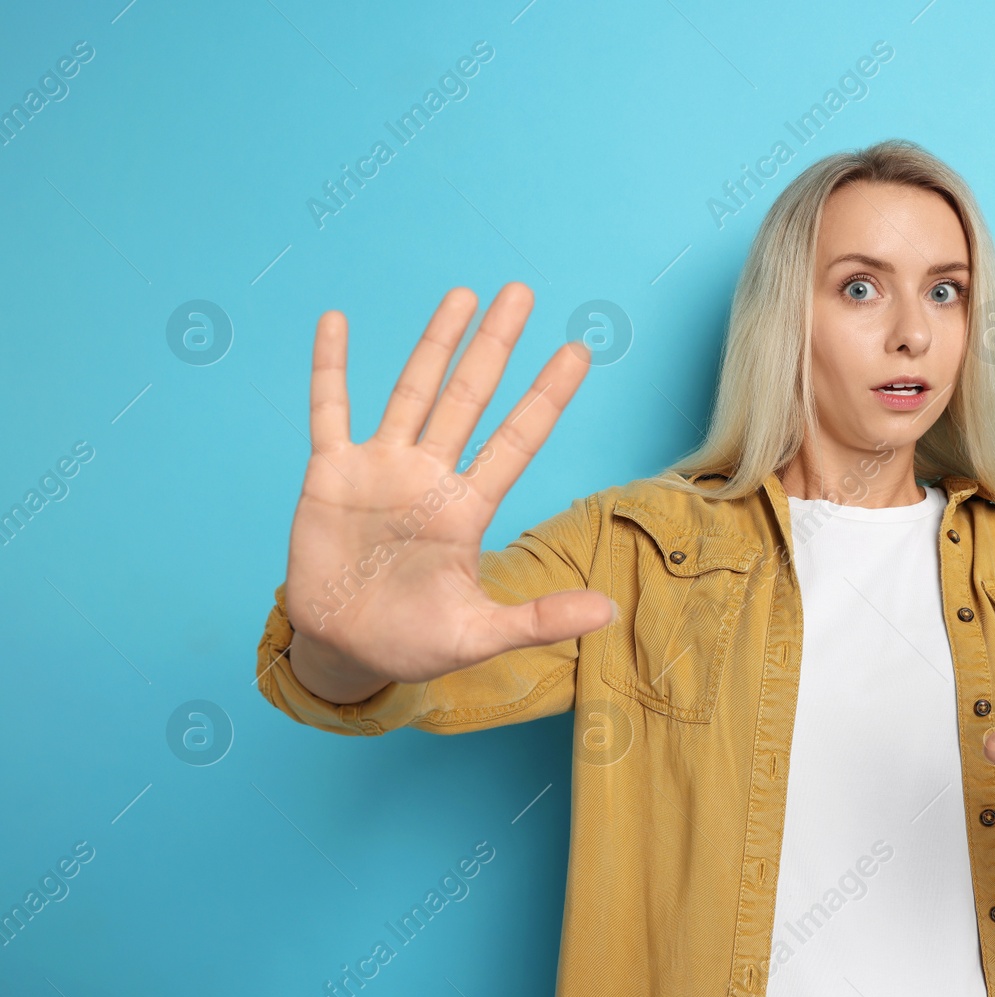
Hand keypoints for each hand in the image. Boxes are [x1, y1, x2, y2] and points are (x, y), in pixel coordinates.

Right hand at [284, 283, 614, 694]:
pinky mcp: (330, 476)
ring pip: (412, 392)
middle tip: (522, 292)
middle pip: (470, 397)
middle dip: (495, 346)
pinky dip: (330, 369)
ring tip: (463, 294)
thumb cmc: (414, 641)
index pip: (517, 439)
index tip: (578, 351)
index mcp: (468, 508)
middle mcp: (430, 477)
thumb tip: (609, 613)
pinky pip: (328, 412)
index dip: (546, 396)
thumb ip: (539, 619)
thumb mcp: (480, 636)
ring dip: (434, 342)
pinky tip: (336, 322)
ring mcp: (381, 470)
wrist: (344, 651)